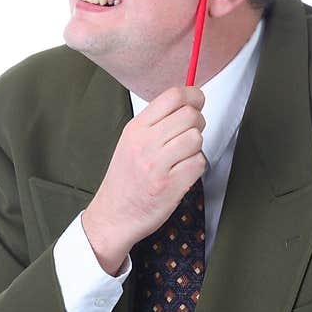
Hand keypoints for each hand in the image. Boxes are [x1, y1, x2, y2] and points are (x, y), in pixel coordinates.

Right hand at [81, 86, 206, 274]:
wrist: (113, 216)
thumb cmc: (125, 179)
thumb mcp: (130, 142)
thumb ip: (155, 122)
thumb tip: (186, 102)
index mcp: (136, 128)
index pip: (172, 96)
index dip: (192, 95)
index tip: (196, 102)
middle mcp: (145, 143)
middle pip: (190, 115)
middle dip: (198, 123)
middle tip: (189, 134)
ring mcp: (157, 165)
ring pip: (196, 138)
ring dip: (196, 147)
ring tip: (182, 157)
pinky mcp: (171, 186)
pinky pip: (198, 163)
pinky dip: (195, 167)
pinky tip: (182, 173)